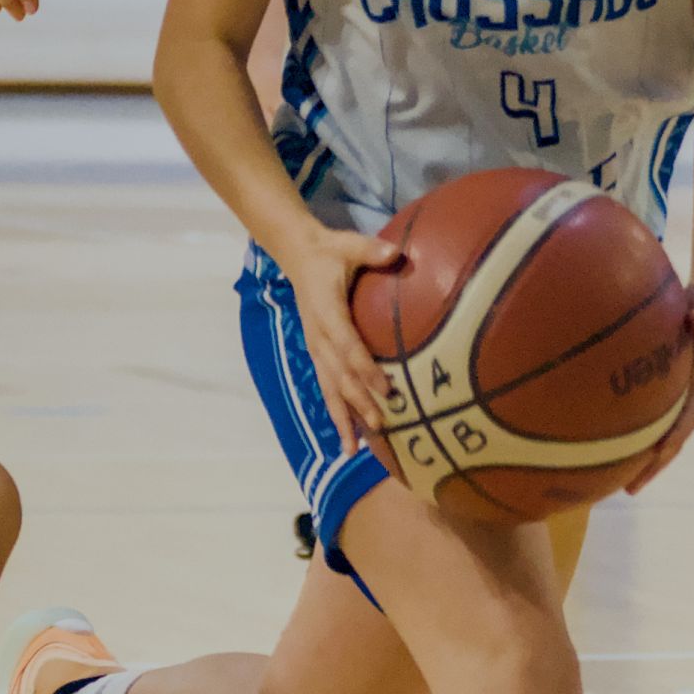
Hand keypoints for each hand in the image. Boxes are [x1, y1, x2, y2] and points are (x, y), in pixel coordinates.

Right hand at [283, 223, 398, 447]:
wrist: (297, 256)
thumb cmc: (328, 251)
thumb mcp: (348, 245)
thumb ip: (371, 250)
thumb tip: (397, 252)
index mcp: (327, 312)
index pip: (348, 345)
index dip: (366, 368)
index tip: (387, 388)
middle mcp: (318, 337)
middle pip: (338, 375)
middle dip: (359, 402)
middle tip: (382, 424)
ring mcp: (316, 348)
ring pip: (329, 388)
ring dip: (343, 417)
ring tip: (353, 448)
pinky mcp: (317, 353)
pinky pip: (326, 387)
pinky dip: (336, 412)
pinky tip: (347, 436)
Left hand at [625, 288, 693, 492]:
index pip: (690, 417)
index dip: (674, 438)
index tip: (656, 459)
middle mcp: (693, 395)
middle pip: (675, 438)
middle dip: (655, 464)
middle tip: (630, 488)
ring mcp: (681, 397)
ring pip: (664, 435)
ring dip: (646, 460)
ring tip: (620, 483)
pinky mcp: (669, 393)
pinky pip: (653, 421)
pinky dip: (638, 439)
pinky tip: (613, 450)